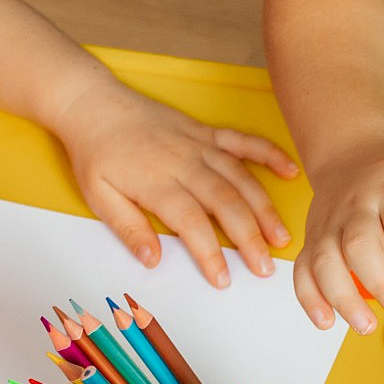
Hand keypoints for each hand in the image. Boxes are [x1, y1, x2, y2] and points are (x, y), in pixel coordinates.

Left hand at [54, 78, 298, 287]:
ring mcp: (198, 145)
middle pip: (225, 203)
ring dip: (264, 208)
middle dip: (249, 237)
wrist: (93, 104)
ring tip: (281, 237)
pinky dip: (269, 154)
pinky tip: (290, 172)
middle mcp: (183, 163)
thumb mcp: (97, 195)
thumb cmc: (95, 152)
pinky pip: (243, 141)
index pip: (192, 223)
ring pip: (240, 177)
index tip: (223, 278)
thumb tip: (152, 260)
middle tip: (265, 267)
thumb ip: (127, 228)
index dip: (211, 253)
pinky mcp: (206, 132)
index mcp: (156, 182)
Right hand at [292, 143, 383, 332]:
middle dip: (380, 283)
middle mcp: (356, 207)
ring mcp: (329, 224)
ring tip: (365, 326)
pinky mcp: (311, 239)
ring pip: (324, 259)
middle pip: (359, 244)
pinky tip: (327, 323)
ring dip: (341, 296)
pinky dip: (309, 297)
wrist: (352, 155)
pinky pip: (302, 269)